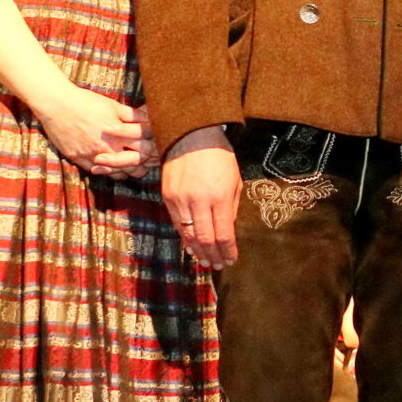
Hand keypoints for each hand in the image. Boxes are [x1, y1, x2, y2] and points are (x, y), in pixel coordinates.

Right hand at [38, 85, 152, 176]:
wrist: (56, 104)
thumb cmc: (86, 102)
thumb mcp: (113, 106)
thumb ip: (133, 116)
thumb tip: (150, 119)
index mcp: (118, 136)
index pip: (145, 150)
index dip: (154, 151)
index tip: (157, 150)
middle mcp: (107, 149)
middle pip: (133, 166)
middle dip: (144, 165)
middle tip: (149, 163)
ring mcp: (92, 156)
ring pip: (117, 173)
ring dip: (127, 171)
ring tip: (134, 168)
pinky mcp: (78, 159)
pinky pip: (98, 172)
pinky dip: (108, 172)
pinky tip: (114, 168)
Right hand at [160, 126, 241, 268]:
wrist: (191, 136)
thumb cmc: (219, 157)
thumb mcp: (235, 181)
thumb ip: (231, 208)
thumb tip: (227, 231)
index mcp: (220, 197)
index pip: (223, 234)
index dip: (228, 251)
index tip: (231, 260)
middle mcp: (199, 201)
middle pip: (205, 239)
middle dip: (213, 256)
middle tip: (217, 265)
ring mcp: (180, 200)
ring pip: (188, 234)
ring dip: (197, 251)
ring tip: (205, 261)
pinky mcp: (167, 197)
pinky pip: (176, 223)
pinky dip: (184, 237)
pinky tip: (191, 246)